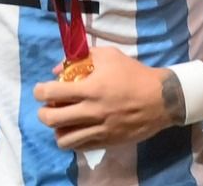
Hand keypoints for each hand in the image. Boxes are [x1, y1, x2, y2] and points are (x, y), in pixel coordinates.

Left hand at [34, 45, 173, 149]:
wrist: (164, 99)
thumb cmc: (134, 74)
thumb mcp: (108, 56)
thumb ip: (80, 58)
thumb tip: (57, 69)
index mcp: (90, 89)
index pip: (50, 93)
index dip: (39, 91)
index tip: (41, 90)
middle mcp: (92, 111)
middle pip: (51, 119)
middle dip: (43, 112)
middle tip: (48, 107)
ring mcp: (101, 129)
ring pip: (64, 140)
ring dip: (57, 130)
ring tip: (62, 122)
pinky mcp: (110, 141)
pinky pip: (81, 147)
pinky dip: (73, 140)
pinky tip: (76, 130)